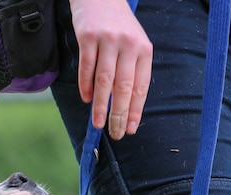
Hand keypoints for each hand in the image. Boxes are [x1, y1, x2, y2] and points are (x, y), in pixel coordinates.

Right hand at [69, 0, 152, 138]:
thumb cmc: (118, 25)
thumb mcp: (133, 43)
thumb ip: (131, 70)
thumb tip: (124, 105)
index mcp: (144, 50)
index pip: (141, 86)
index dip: (135, 110)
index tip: (130, 128)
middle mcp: (128, 45)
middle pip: (124, 87)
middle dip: (119, 114)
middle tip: (115, 133)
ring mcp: (108, 41)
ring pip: (104, 81)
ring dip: (100, 106)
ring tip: (98, 123)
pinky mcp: (88, 37)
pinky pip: (87, 68)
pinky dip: (85, 86)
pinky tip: (86, 99)